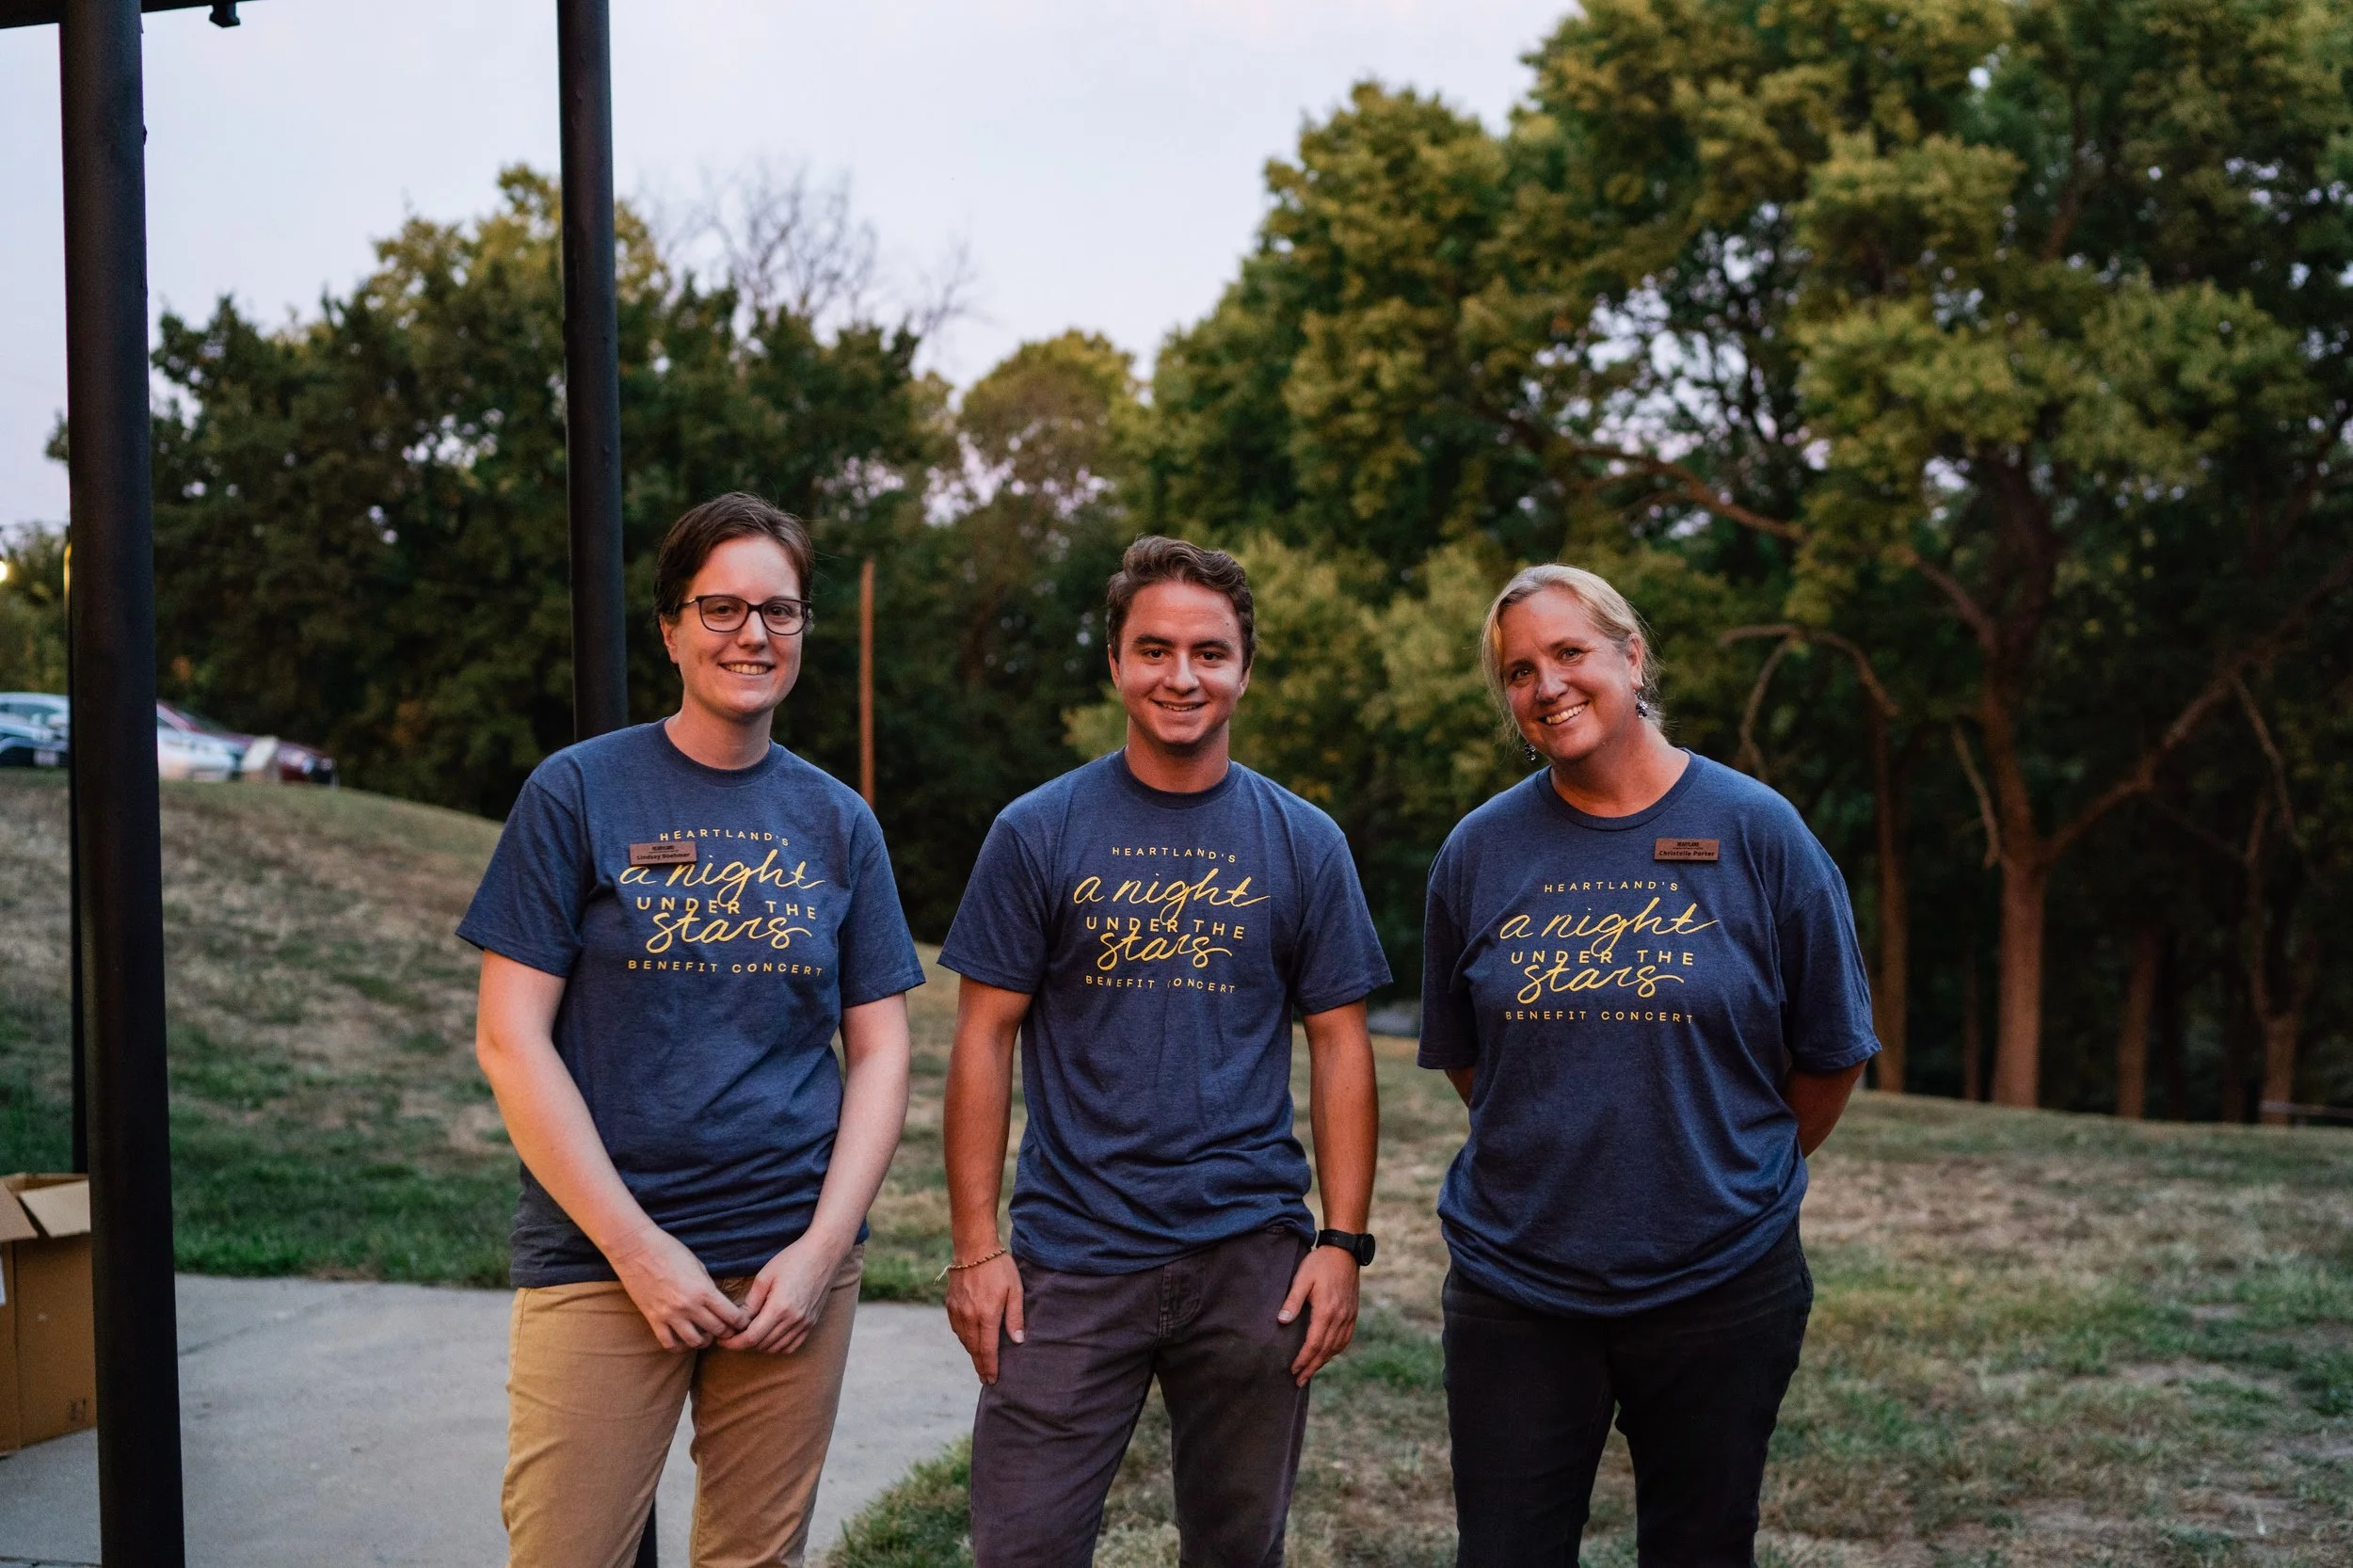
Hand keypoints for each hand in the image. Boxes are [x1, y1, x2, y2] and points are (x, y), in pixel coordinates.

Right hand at [609, 1226, 747, 1351]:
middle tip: (727, 1328)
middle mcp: (689, 1306)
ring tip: (705, 1334)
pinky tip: (683, 1340)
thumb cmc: (668, 1250)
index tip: (742, 1321)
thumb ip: (708, 1286)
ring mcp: (670, 1315)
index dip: (742, 1322)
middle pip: (718, 1331)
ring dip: (704, 1341)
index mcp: (704, 1291)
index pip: (732, 1316)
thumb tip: (717, 1302)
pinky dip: (679, 1346)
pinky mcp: (653, 1319)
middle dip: (727, 1331)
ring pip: (695, 1342)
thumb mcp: (697, 1265)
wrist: (635, 1248)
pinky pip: (669, 1344)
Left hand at [720, 1233, 846, 1354]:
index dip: (734, 1342)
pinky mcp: (812, 1322)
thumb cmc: (793, 1259)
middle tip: (733, 1334)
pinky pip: (792, 1346)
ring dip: (760, 1345)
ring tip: (751, 1332)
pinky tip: (770, 1335)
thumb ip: (750, 1302)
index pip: (751, 1338)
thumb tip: (738, 1321)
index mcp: (779, 1308)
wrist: (824, 1253)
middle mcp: (794, 1320)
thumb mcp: (765, 1276)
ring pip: (776, 1348)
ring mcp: (805, 1323)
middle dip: (744, 1343)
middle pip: (762, 1345)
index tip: (723, 1340)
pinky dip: (778, 1346)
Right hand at [945, 1250, 1023, 1383]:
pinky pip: (956, 1328)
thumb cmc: (998, 1267)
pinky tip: (969, 1340)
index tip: (992, 1380)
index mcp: (987, 1315)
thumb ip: (1015, 1317)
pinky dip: (963, 1338)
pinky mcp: (950, 1304)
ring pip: (964, 1340)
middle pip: (974, 1349)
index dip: (990, 1367)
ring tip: (979, 1362)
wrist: (973, 1248)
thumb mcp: (1015, 1290)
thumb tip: (1017, 1341)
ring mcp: (957, 1311)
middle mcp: (969, 1317)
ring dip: (972, 1352)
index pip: (988, 1350)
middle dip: (980, 1365)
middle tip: (985, 1378)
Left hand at [1278, 1244, 1360, 1385]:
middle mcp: (1340, 1317)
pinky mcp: (1353, 1313)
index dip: (1303, 1359)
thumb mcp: (1302, 1278)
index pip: (1314, 1343)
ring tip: (1311, 1371)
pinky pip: (1346, 1338)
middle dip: (1312, 1367)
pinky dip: (1336, 1350)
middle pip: (1325, 1350)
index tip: (1293, 1370)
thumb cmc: (1320, 1263)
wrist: (1345, 1251)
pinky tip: (1328, 1354)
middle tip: (1299, 1381)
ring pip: (1337, 1347)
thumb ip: (1292, 1300)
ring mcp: (1349, 1316)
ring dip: (1324, 1361)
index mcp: (1326, 1311)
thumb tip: (1282, 1321)